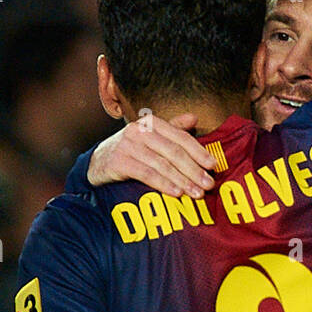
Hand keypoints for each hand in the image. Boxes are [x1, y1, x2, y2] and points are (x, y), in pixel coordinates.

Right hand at [88, 113, 216, 197]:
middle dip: (194, 170)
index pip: (180, 137)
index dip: (199, 151)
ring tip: (197, 193)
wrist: (98, 162)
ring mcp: (128, 146)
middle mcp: (140, 131)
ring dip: (182, 180)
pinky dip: (163, 184)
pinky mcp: (119, 161)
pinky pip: (146, 174)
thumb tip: (195, 118)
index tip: (213, 166)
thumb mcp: (151, 136)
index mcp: (152, 122)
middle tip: (209, 184)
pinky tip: (177, 193)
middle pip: (173, 152)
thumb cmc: (131, 150)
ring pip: (162, 164)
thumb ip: (173, 128)